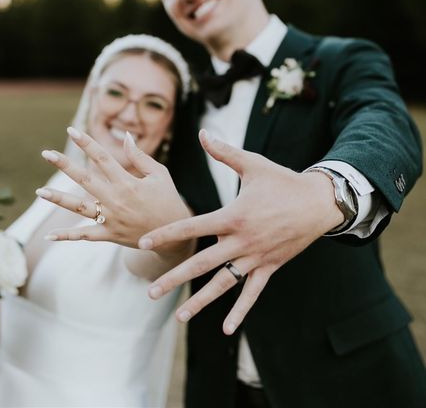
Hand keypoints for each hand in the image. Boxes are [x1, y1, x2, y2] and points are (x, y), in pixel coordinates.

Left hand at [38, 128, 190, 251]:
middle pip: (84, 179)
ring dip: (59, 199)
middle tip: (46, 153)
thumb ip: (140, 157)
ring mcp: (111, 218)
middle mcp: (116, 199)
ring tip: (40, 191)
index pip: (102, 157)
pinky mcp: (110, 235)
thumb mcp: (160, 174)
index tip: (71, 130)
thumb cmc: (167, 199)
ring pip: (79, 207)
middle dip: (64, 165)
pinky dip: (67, 236)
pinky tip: (50, 235)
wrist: (173, 234)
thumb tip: (127, 136)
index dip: (86, 142)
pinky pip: (85, 236)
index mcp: (128, 181)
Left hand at [139, 129, 342, 333]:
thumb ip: (224, 152)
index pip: (193, 226)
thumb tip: (203, 133)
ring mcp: (256, 258)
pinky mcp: (270, 267)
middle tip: (151, 292)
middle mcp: (242, 241)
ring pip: (224, 284)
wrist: (319, 202)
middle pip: (203, 263)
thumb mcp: (253, 164)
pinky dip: (240, 311)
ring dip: (202, 301)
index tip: (144, 242)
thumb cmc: (283, 181)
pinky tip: (227, 330)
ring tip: (180, 316)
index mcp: (233, 216)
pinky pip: (253, 293)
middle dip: (175, 277)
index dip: (167, 233)